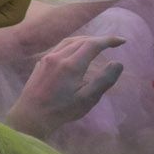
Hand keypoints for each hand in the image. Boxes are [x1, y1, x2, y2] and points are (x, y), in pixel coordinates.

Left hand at [6, 34, 125, 138]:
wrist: (31, 114)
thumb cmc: (62, 109)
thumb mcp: (88, 99)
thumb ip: (104, 80)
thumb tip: (118, 63)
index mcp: (71, 64)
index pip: (93, 44)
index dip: (109, 40)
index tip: (122, 41)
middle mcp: (58, 56)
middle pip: (81, 40)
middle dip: (98, 39)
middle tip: (113, 43)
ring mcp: (47, 58)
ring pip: (68, 41)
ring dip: (85, 39)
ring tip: (98, 44)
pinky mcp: (41, 63)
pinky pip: (59, 47)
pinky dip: (73, 44)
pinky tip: (77, 52)